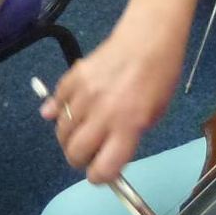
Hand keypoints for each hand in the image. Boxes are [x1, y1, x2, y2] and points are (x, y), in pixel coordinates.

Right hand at [40, 23, 185, 182]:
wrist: (148, 37)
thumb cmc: (159, 77)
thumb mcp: (154, 114)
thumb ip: (128, 138)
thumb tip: (104, 156)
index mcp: (129, 125)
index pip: (103, 168)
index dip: (100, 177)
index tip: (101, 173)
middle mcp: (103, 113)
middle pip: (75, 153)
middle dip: (80, 159)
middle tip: (89, 152)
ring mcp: (85, 94)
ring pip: (62, 131)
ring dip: (68, 137)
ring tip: (81, 130)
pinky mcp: (73, 77)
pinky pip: (56, 103)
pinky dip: (58, 111)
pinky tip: (69, 110)